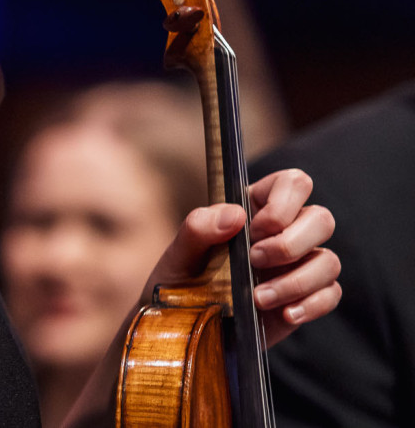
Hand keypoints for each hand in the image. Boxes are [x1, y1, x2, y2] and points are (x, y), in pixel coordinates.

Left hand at [143, 169, 339, 345]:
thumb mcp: (180, 252)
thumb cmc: (182, 279)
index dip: (283, 203)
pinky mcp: (307, 296)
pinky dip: (311, 304)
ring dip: (297, 281)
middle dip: (291, 243)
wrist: (187, 327)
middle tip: (254, 260)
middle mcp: (284, 231)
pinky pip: (331, 294)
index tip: (254, 229)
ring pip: (329, 260)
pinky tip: (284, 313)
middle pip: (322, 219)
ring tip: (259, 298)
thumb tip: (236, 215)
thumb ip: (199, 227)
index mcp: (255, 207)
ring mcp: (299, 264)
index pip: (294, 183)